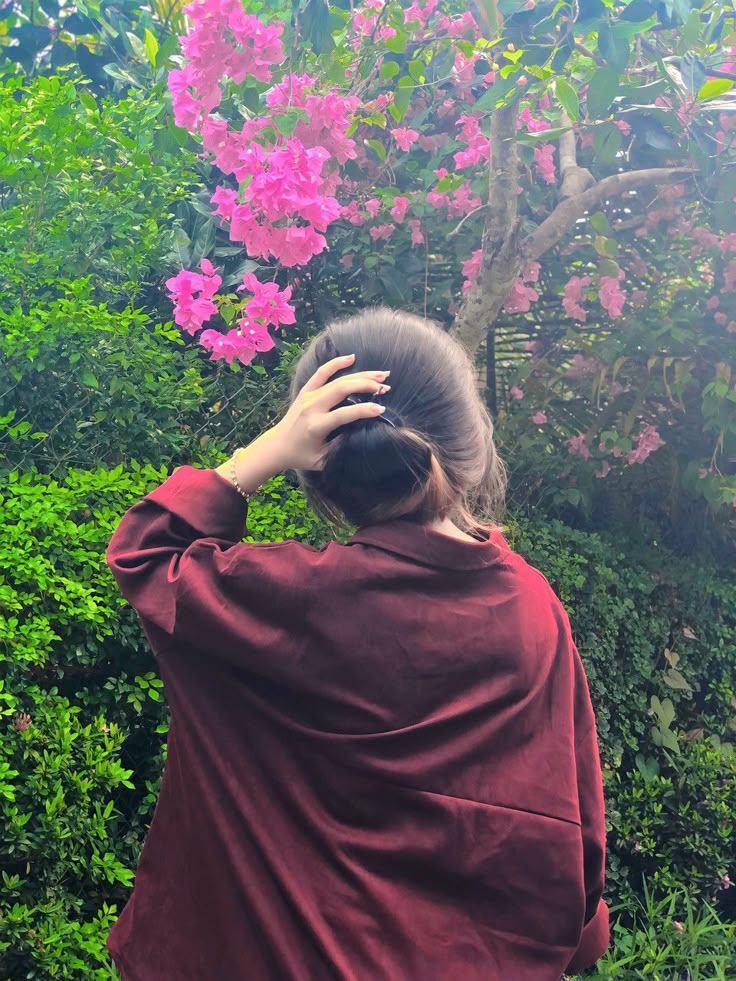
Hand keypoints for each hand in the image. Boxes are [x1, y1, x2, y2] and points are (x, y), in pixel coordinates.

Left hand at [216, 354, 389, 492]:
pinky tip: (352, 358)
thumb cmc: (302, 456)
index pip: (344, 414)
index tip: (381, 409)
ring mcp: (308, 396)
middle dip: (366, 385)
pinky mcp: (306, 391)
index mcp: (316, 426)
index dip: (364, 411)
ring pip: (337, 380)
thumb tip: (364, 435)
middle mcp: (312, 407)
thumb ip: (341, 449)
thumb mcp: (322, 460)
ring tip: (381, 374)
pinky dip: (336, 363)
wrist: (277, 446)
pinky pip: (322, 373)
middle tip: (385, 387)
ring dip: (361, 375)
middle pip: (342, 389)